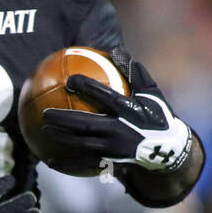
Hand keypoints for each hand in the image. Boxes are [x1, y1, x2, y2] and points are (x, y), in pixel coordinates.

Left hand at [41, 53, 192, 174]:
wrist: (167, 150)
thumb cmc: (157, 115)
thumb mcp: (151, 92)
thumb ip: (135, 72)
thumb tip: (115, 50)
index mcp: (129, 110)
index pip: (105, 96)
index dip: (88, 87)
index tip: (70, 79)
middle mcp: (119, 130)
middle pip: (86, 124)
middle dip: (65, 119)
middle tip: (46, 113)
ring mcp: (113, 148)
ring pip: (82, 144)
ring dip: (62, 138)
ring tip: (44, 130)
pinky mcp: (110, 161)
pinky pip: (85, 162)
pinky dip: (68, 162)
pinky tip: (50, 162)